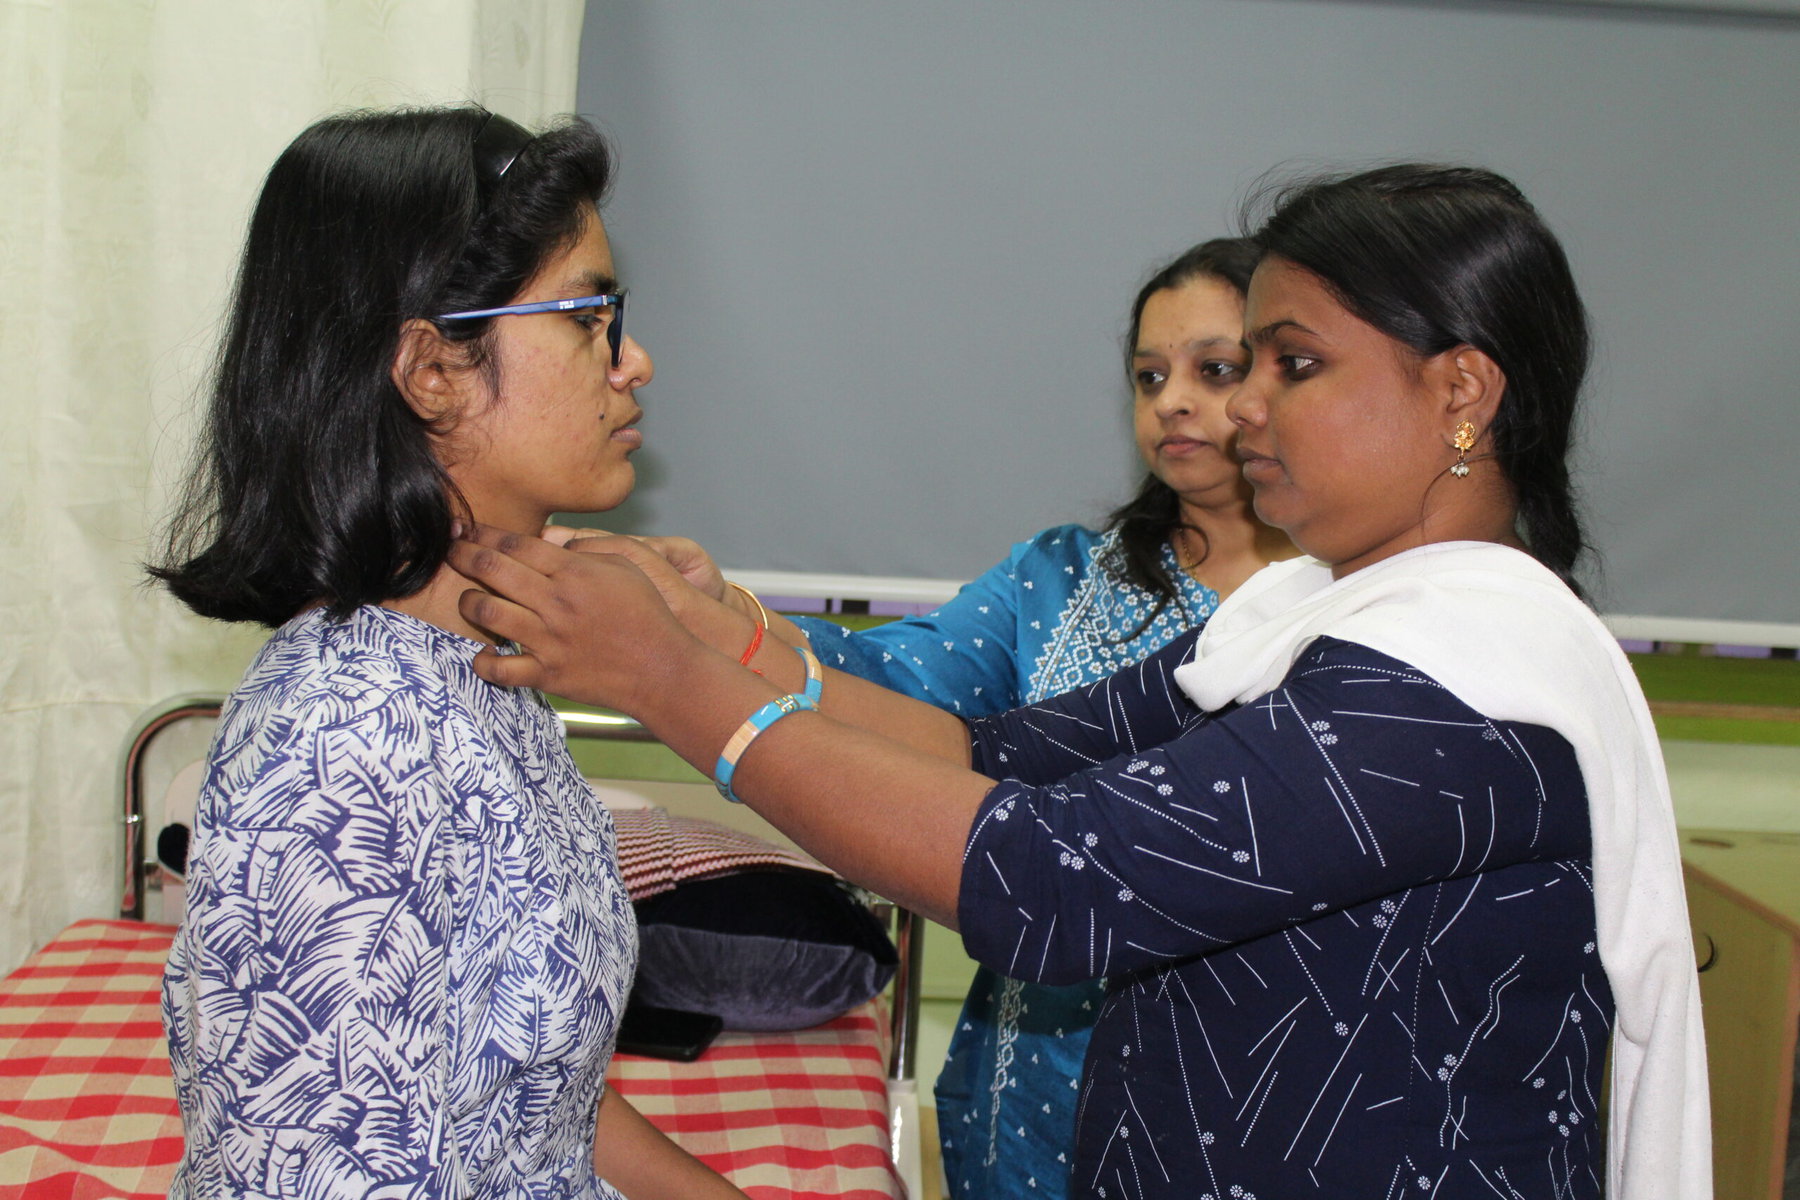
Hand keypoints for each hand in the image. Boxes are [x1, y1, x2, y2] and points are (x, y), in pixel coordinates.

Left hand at [448, 524, 704, 711]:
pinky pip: (501, 670)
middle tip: (450, 550)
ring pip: (487, 613)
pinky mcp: (548, 674)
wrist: (663, 669)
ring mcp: (549, 640)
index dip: (484, 533)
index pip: (516, 544)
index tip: (467, 529)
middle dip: (463, 556)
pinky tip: (482, 654)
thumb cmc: (648, 616)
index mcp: (574, 573)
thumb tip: (554, 543)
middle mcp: (556, 603)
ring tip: (466, 599)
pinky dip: (484, 663)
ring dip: (468, 602)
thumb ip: (586, 550)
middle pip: (493, 570)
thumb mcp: (625, 567)